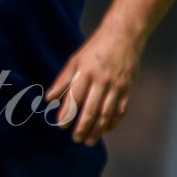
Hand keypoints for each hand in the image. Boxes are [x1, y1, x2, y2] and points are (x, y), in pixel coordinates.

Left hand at [48, 23, 142, 145]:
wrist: (124, 35)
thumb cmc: (95, 49)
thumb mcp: (75, 61)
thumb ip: (62, 81)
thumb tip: (48, 99)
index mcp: (85, 73)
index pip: (74, 98)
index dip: (67, 114)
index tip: (61, 126)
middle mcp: (101, 81)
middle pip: (91, 109)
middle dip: (82, 127)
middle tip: (75, 140)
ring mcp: (117, 85)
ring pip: (107, 113)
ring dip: (98, 129)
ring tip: (89, 141)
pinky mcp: (128, 88)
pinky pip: (121, 109)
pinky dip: (114, 122)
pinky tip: (106, 129)